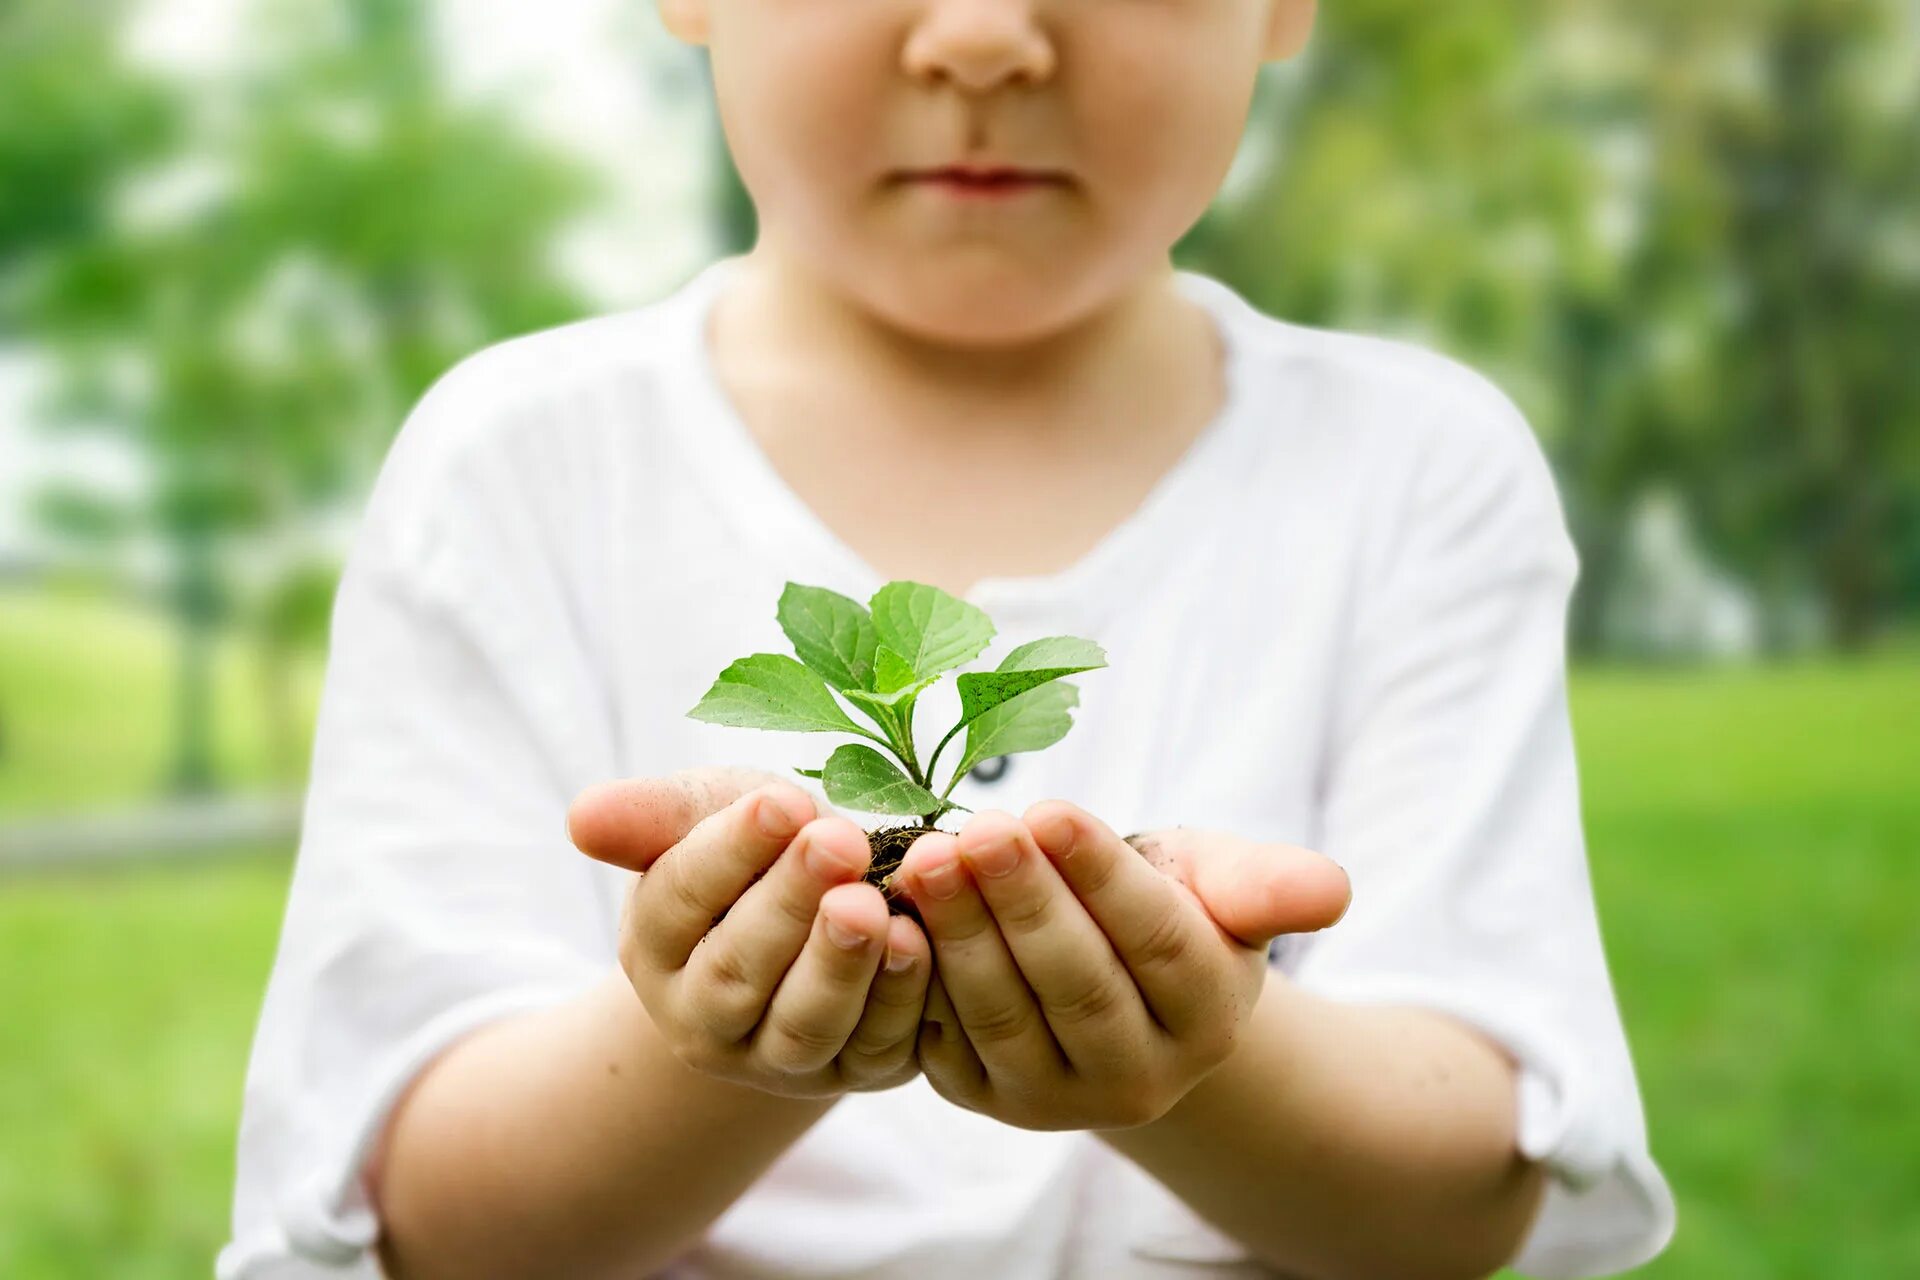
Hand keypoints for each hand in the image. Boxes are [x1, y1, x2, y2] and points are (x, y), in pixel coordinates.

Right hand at [567, 766, 932, 1096]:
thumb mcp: (710, 816)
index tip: (781, 801)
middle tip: (838, 841)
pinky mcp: (857, 1070)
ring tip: (871, 904)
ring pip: (804, 1024)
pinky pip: (877, 1045)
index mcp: (656, 947)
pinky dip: (899, 997)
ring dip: (840, 964)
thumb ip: (655, 816)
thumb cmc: (762, 852)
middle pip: (738, 970)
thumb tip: (583, 819)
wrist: (824, 915)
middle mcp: (705, 1018)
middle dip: (790, 903)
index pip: (679, 898)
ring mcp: (780, 1058)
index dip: (730, 850)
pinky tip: (918, 941)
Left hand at [897, 803, 1349, 1130]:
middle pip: (1077, 984)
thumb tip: (1331, 891)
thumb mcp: (1222, 883)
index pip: (1157, 942)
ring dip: (961, 935)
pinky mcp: (985, 1097)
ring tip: (928, 859)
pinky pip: (945, 1041)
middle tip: (974, 829)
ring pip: (1005, 1016)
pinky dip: (918, 978)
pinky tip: (892, 914)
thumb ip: (1269, 884)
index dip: (1101, 878)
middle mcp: (1141, 1076)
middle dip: (1022, 902)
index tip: (1049, 810)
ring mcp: (1058, 1098)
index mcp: (1211, 1016)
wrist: (1114, 981)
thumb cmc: (1172, 907)